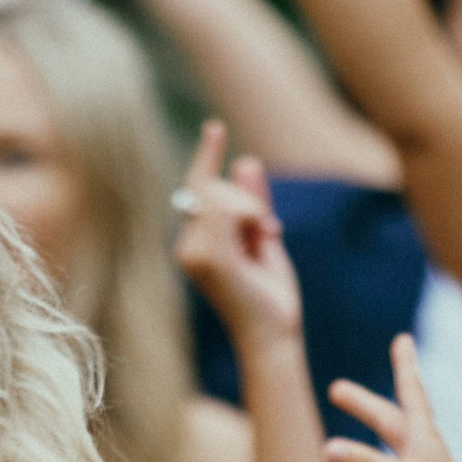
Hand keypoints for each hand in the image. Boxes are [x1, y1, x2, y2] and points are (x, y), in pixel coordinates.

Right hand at [170, 124, 302, 343]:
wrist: (274, 333)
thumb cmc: (270, 296)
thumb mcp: (265, 239)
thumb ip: (255, 203)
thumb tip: (246, 161)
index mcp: (197, 244)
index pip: (197, 190)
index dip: (207, 157)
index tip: (215, 128)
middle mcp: (187, 248)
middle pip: (212, 187)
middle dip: (248, 200)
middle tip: (270, 232)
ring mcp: (193, 253)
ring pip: (220, 195)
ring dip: (253, 210)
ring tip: (267, 240)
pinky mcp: (208, 257)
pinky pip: (227, 209)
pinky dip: (252, 216)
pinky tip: (262, 239)